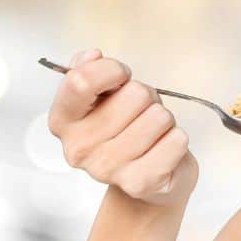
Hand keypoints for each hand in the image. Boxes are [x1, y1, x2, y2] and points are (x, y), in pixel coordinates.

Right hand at [48, 49, 197, 206]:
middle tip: (140, 113)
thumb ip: (90, 70)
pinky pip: (175, 141)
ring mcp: (107, 169)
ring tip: (152, 133)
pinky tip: (164, 148)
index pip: (81, 81)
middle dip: (146, 96)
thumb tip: (92, 56)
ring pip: (159, 117)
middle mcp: (79, 148)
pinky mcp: (139, 184)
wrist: (148, 181)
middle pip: (134, 95)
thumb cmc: (126, 129)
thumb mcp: (102, 95)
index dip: (112, 70)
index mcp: (63, 121)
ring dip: (164, 119)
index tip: (121, 77)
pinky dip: (177, 139)